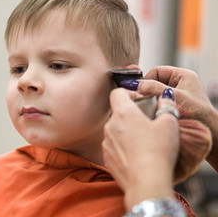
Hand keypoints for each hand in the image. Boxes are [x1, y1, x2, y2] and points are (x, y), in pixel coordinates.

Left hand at [103, 88, 178, 208]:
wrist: (146, 182)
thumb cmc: (158, 151)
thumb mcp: (169, 124)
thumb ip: (166, 106)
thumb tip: (165, 96)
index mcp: (123, 113)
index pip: (117, 92)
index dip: (128, 93)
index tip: (140, 101)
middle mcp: (110, 125)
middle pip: (117, 112)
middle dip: (130, 114)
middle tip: (146, 122)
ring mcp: (106, 142)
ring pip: (114, 130)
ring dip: (126, 131)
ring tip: (143, 141)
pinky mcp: (106, 157)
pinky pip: (113, 146)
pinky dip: (122, 147)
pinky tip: (137, 155)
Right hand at [136, 66, 216, 171]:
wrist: (211, 135)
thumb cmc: (199, 115)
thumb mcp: (174, 97)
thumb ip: (153, 88)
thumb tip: (132, 83)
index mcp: (183, 75)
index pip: (156, 71)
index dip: (146, 80)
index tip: (139, 91)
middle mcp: (179, 84)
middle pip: (153, 83)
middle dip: (147, 92)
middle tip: (142, 101)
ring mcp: (176, 96)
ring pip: (154, 94)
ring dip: (150, 101)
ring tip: (149, 109)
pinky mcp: (173, 107)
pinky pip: (157, 103)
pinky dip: (153, 108)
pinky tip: (152, 114)